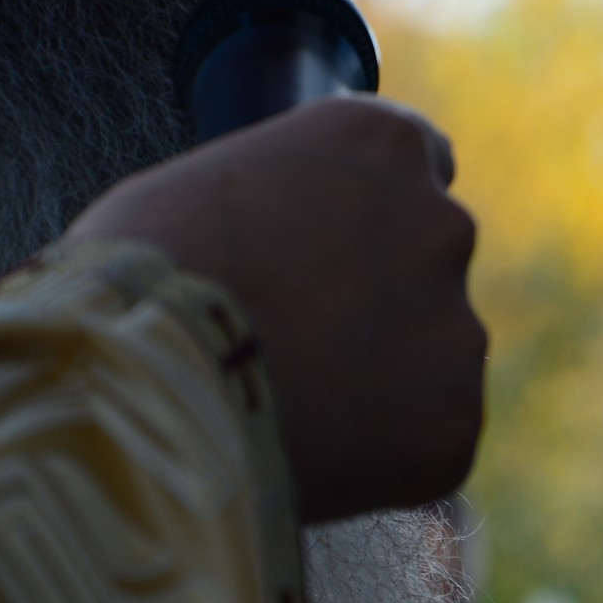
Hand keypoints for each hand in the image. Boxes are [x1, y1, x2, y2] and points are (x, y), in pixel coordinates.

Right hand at [65, 95, 483, 521]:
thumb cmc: (142, 280)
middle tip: (300, 344)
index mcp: (380, 147)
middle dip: (377, 300)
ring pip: (431, 357)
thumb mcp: (201, 192)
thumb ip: (276, 205)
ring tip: (289, 407)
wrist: (149, 389)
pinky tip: (311, 454)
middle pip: (426, 262)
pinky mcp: (455, 421)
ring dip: (381, 379)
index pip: (420, 161)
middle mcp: (442, 225)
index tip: (342, 246)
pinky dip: (383, 453)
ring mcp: (460, 326)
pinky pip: (427, 437)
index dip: (374, 211)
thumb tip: (282, 242)